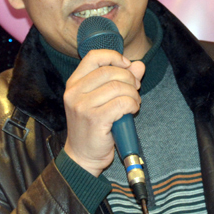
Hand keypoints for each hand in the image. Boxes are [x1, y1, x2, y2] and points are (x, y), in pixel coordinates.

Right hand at [61, 49, 145, 175]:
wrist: (83, 156)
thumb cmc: (94, 126)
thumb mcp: (104, 99)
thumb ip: (121, 79)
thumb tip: (139, 65)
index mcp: (74, 83)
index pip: (93, 56)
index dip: (114, 57)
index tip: (126, 65)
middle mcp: (74, 92)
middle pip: (109, 71)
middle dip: (129, 78)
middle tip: (135, 89)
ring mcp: (82, 106)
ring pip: (118, 87)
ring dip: (133, 94)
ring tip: (133, 103)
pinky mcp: (95, 119)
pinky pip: (122, 103)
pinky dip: (132, 104)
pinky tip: (132, 111)